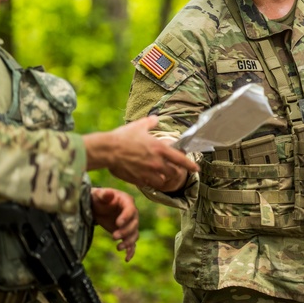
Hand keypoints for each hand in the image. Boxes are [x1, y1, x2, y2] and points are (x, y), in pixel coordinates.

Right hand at [84, 116, 198, 188]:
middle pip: (174, 173)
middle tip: (174, 171)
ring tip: (162, 177)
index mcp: (160, 149)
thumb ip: (150, 123)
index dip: (190, 165)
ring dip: (164, 179)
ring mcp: (147, 172)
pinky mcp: (138, 179)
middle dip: (175, 173)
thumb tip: (155, 118)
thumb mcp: (139, 126)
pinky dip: (150, 182)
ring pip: (162, 181)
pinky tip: (147, 179)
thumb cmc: (123, 136)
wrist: (107, 149)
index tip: (196, 169)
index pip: (181, 159)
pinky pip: (148, 184)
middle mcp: (156, 162)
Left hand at [90, 187, 138, 261]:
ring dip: (128, 242)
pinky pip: (132, 242)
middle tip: (114, 236)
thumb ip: (104, 194)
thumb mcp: (99, 195)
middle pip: (134, 224)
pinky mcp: (125, 233)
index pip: (131, 210)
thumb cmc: (98, 198)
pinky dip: (130, 250)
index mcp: (127, 202)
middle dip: (125, 231)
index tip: (118, 223)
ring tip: (118, 248)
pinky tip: (126, 258)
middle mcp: (132, 213)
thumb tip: (108, 193)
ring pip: (134, 234)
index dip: (126, 217)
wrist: (96, 206)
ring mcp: (129, 224)